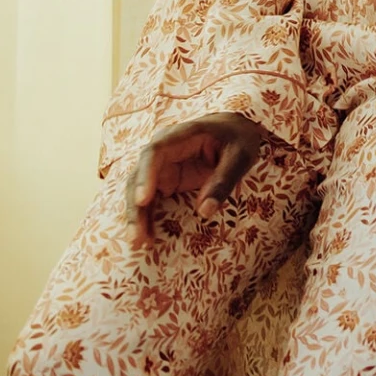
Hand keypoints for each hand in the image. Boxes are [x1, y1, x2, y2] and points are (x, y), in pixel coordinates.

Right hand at [125, 112, 269, 246]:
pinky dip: (146, 219)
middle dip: (135, 206)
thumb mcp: (240, 156)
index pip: (155, 152)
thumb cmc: (239, 139)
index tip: (143, 200)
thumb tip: (204, 212)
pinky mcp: (165, 181)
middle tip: (137, 236)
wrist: (237, 131)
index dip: (146, 175)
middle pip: (139, 176)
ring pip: (139, 191)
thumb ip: (223, 181)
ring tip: (138, 244)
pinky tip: (146, 240)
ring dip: (136, 217)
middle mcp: (164, 150)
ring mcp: (162, 167)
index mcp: (181, 135)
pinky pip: (150, 201)